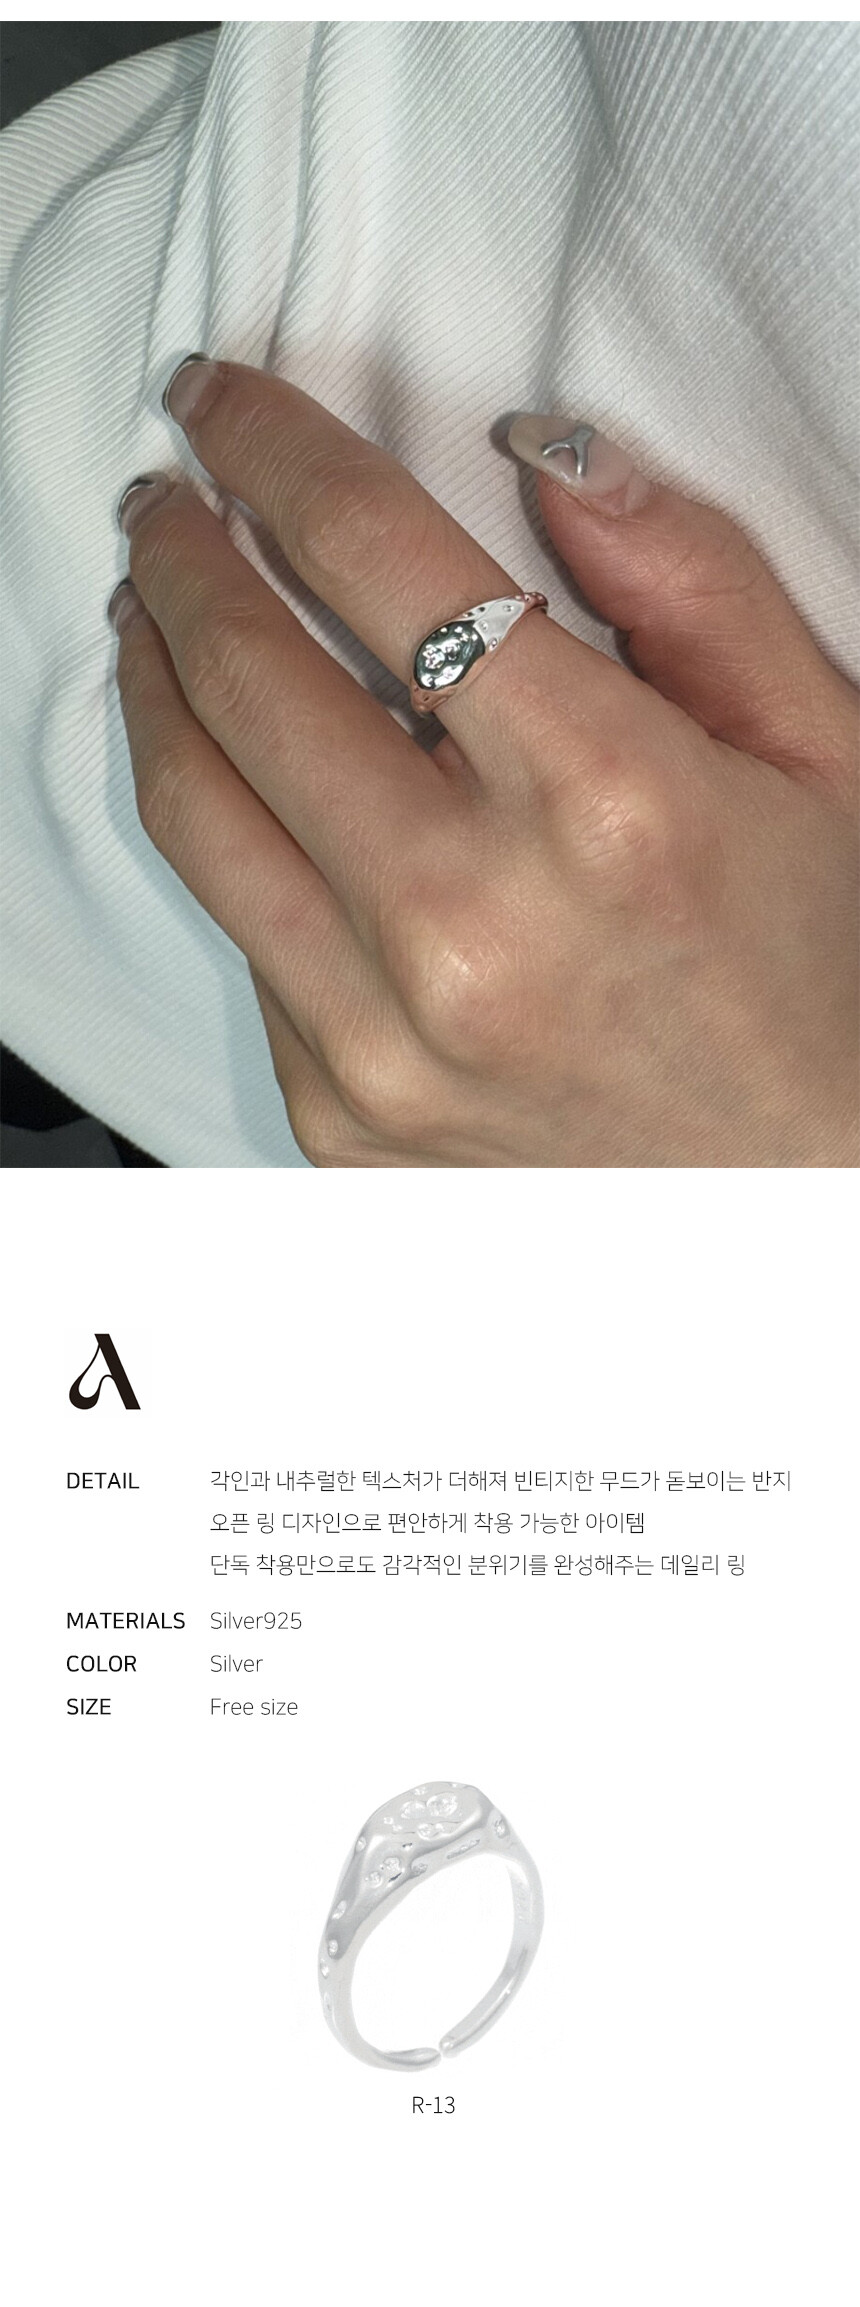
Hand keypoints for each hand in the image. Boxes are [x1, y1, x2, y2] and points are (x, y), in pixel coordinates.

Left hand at [111, 361, 857, 1164]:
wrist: (810, 1209)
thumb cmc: (833, 978)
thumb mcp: (822, 755)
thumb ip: (692, 585)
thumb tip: (544, 452)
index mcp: (606, 801)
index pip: (377, 559)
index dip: (273, 446)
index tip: (220, 401)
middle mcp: (472, 926)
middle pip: (245, 676)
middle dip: (181, 553)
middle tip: (166, 499)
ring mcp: (390, 1038)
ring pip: (195, 809)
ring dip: (153, 682)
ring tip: (155, 619)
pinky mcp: (347, 1116)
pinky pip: (241, 938)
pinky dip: (226, 833)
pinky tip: (243, 783)